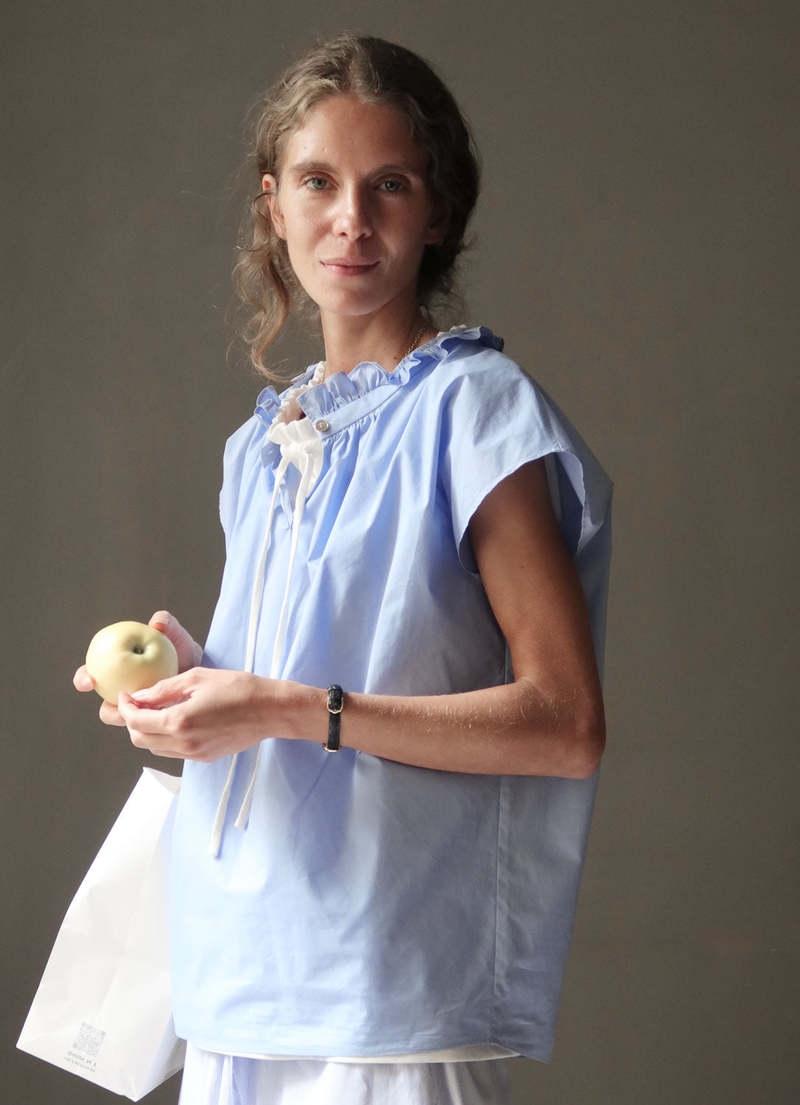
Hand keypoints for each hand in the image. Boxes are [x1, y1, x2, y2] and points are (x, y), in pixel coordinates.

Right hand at [73, 610, 202, 726]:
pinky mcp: (153, 722)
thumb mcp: (174, 634)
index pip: (88, 674)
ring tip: (149, 712)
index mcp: (114, 670)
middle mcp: (121, 693)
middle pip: (105, 708)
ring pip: (128, 722)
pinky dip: (153, 724)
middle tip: (125, 706)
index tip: (90, 680)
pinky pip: (149, 727)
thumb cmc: (180, 647)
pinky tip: (165, 717)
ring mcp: (138, 710)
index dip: (83, 679)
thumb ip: (166, 623)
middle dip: (110, 711)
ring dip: (134, 720)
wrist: (201, 668)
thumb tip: (156, 622)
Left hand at [116, 667, 283, 761]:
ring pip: (155, 749)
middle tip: (138, 703)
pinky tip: (176, 721)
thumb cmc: (238, 688)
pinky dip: (166, 739)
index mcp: (179, 721)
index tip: (126, 695)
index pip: (136, 721)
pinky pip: (174, 752)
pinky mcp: (205, 758)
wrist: (270, 710)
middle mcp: (184, 743)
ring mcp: (194, 754)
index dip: (125, 708)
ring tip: (156, 712)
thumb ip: (164, 689)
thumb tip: (139, 696)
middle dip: (132, 721)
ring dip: (148, 732)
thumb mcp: (197, 678)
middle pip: (140, 740)